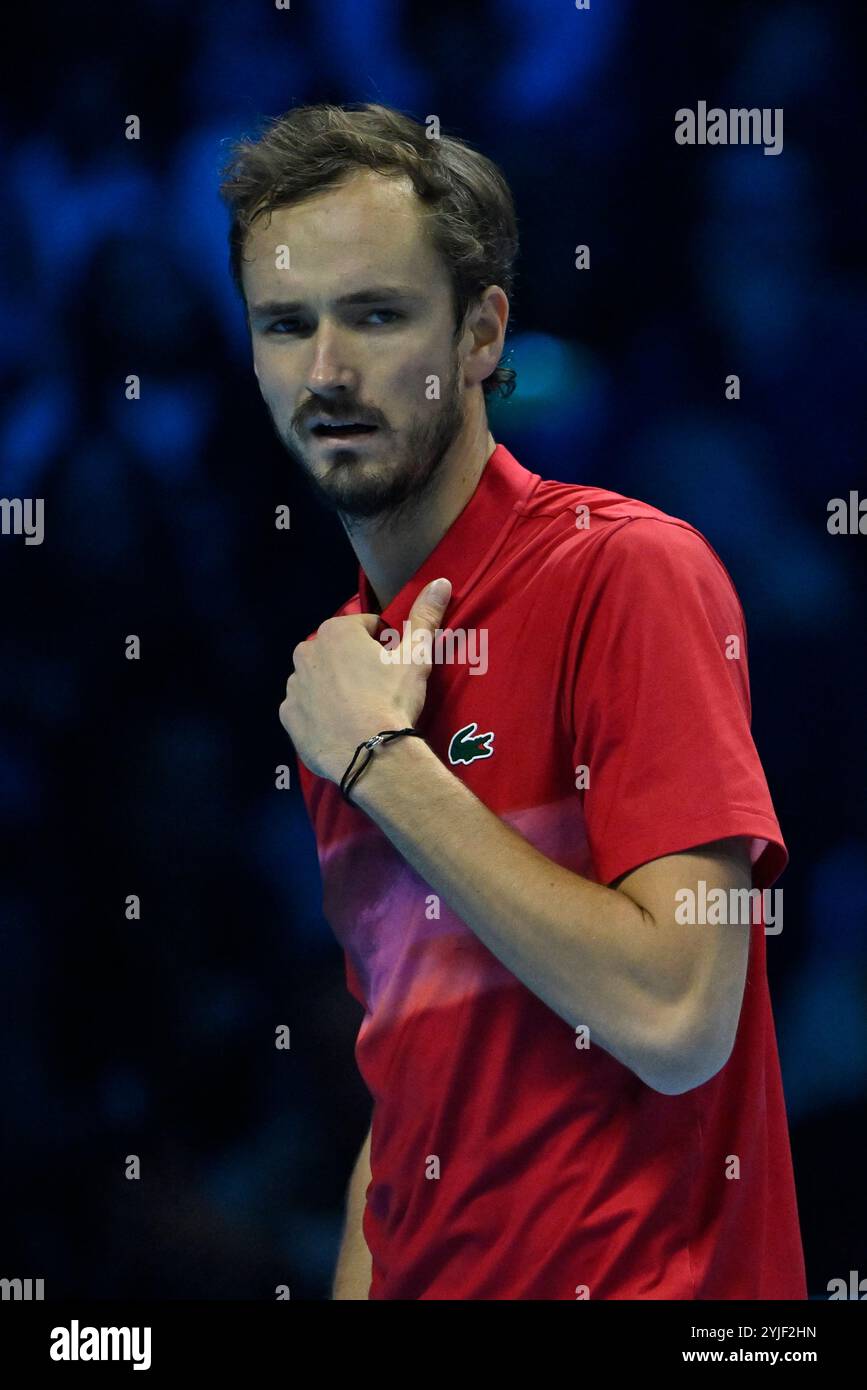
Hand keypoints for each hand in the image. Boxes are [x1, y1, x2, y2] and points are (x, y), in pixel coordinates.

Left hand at [279, 577, 451, 782]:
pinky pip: (305, 707)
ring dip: (335, 687)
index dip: (385, 646)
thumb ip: (424, 616)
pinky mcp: (288, 716)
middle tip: (378, 689)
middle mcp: (307, 652)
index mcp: (336, 631)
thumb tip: (440, 581)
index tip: (393, 668)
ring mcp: (294, 685)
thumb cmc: (392, 698)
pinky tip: (339, 726)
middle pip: (338, 652)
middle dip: (355, 664)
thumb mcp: (416, 655)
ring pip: (319, 678)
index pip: (367, 628)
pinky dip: (318, 713)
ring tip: (359, 710)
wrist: (370, 753)